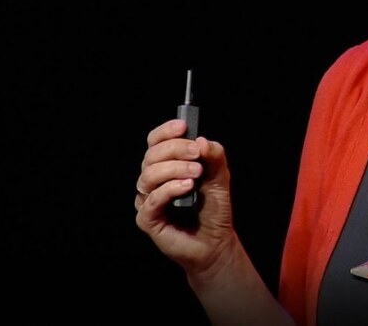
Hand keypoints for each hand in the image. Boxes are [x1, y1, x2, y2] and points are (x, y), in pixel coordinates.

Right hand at [134, 119, 235, 276]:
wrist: (216, 241)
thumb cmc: (214, 208)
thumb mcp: (220, 176)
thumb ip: (214, 156)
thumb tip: (202, 140)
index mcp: (166, 166)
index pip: (155, 142)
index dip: (166, 131)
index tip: (183, 126)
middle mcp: (153, 181)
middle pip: (151, 155)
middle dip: (175, 149)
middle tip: (197, 154)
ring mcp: (148, 199)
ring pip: (149, 175)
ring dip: (174, 169)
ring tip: (196, 173)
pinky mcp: (148, 219)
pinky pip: (152, 199)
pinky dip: (169, 189)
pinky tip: (187, 187)